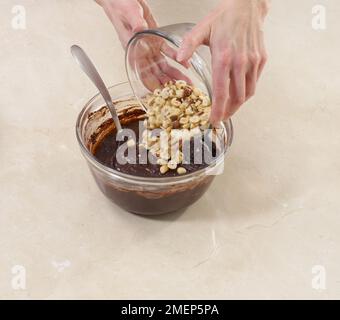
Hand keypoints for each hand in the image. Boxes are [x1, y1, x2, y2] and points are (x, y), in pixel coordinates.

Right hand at [96, 0, 189, 90]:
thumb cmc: (119, 6)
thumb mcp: (128, 13)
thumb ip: (135, 22)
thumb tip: (139, 29)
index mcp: (133, 51)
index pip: (143, 74)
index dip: (152, 87)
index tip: (163, 96)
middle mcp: (142, 54)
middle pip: (156, 75)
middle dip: (168, 85)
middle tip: (181, 92)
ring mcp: (150, 48)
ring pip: (164, 67)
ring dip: (175, 76)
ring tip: (186, 84)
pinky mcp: (156, 41)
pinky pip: (168, 53)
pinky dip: (177, 59)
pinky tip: (186, 65)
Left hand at [177, 0, 268, 123]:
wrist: (248, 5)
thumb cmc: (224, 17)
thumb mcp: (201, 28)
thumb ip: (188, 44)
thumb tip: (179, 59)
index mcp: (223, 57)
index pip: (222, 92)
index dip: (218, 110)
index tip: (214, 120)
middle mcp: (240, 62)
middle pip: (236, 97)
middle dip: (228, 112)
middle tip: (221, 118)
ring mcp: (253, 62)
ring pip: (248, 93)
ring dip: (238, 105)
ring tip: (229, 110)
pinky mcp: (261, 59)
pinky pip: (254, 82)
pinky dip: (246, 92)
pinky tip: (238, 94)